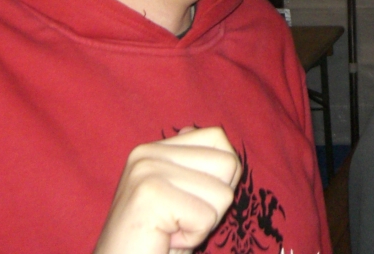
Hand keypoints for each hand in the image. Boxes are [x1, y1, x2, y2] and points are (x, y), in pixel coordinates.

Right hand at [93, 127, 241, 253]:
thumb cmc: (156, 242)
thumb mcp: (183, 196)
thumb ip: (196, 165)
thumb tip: (201, 131)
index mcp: (153, 149)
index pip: (217, 137)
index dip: (220, 177)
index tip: (189, 202)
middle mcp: (146, 153)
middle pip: (228, 162)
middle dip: (215, 201)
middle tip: (179, 220)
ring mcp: (146, 171)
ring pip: (223, 192)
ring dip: (204, 223)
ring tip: (170, 231)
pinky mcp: (149, 196)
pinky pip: (206, 217)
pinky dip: (193, 238)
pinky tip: (165, 240)